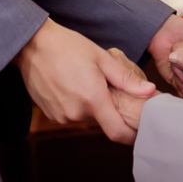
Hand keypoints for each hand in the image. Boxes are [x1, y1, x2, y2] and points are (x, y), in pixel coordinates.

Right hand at [13, 19, 154, 143]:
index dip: (131, 136)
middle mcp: (76, 113)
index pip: (117, 132)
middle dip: (108, 107)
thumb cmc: (68, 47)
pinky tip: (73, 84)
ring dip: (91, 104)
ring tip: (87, 80)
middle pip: (102, 120)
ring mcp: (61, 115)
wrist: (33, 45)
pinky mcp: (50, 114)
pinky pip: (71, 113)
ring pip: (86, 117)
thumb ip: (126, 79)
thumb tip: (149, 91)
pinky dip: (77, 103)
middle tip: (106, 85)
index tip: (140, 131)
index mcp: (92, 99)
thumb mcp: (102, 58)